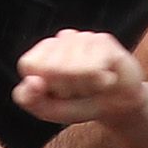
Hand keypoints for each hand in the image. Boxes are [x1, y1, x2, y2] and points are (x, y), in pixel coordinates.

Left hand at [11, 29, 147, 127]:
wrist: (119, 106)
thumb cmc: (81, 103)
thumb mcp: (50, 110)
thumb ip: (31, 100)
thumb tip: (33, 81)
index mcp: (42, 53)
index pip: (28, 65)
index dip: (43, 86)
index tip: (57, 92)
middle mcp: (61, 39)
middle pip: (50, 69)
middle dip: (66, 89)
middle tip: (79, 89)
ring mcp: (82, 37)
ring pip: (71, 69)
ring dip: (85, 86)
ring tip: (93, 84)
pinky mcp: (103, 40)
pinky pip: (92, 69)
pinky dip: (100, 83)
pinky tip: (106, 78)